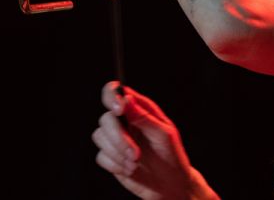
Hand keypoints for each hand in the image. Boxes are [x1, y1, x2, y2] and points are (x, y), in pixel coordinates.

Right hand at [92, 82, 218, 199]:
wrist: (169, 184)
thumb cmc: (171, 154)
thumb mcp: (163, 133)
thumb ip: (143, 117)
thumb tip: (126, 99)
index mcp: (140, 109)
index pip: (117, 91)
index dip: (112, 96)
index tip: (119, 110)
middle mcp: (126, 121)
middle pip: (106, 118)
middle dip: (118, 137)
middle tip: (135, 153)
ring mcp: (117, 138)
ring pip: (100, 136)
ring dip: (118, 153)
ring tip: (136, 162)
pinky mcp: (111, 156)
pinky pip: (100, 156)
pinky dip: (115, 164)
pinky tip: (130, 169)